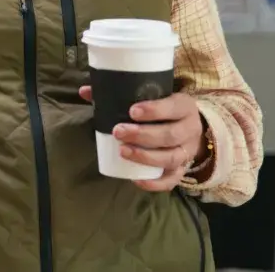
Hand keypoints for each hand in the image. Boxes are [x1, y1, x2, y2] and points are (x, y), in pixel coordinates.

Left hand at [79, 86, 204, 191]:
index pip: (174, 107)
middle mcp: (190, 129)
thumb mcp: (151, 96)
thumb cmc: (162, 108)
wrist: (188, 126)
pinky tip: (136, 179)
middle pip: (170, 135)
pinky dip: (155, 183)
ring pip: (171, 158)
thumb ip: (120, 92)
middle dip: (143, 135)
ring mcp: (187, 151)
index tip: (132, 111)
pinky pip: (172, 180)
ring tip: (123, 151)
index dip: (155, 110)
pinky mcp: (182, 169)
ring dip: (146, 157)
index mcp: (184, 107)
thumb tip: (85, 91)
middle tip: (119, 131)